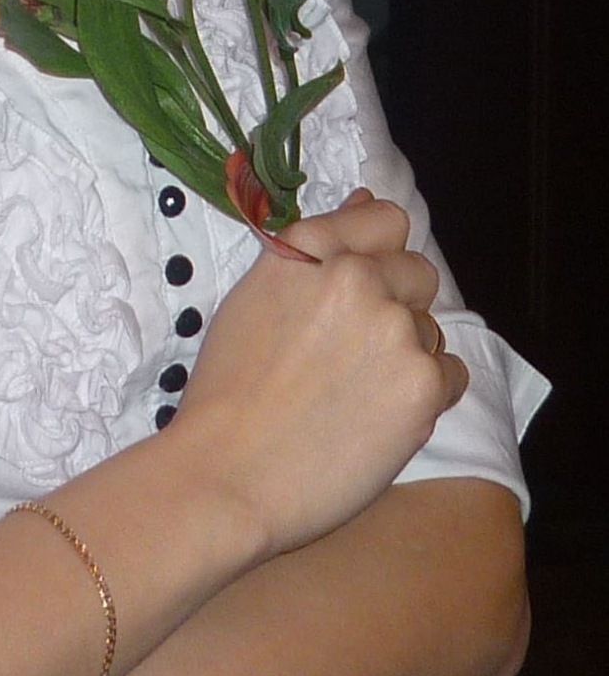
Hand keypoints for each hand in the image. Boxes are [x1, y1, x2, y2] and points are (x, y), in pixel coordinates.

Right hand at [174, 191, 467, 558]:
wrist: (226, 474)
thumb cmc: (227, 394)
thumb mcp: (255, 299)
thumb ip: (316, 251)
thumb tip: (366, 200)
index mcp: (307, 249)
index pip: (385, 221)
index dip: (379, 254)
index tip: (361, 287)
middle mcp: (356, 276)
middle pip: (417, 273)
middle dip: (398, 306)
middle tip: (353, 354)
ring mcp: (394, 328)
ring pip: (431, 329)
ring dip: (407, 355)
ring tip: (356, 396)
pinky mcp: (423, 383)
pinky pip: (450, 375)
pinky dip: (424, 396)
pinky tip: (378, 419)